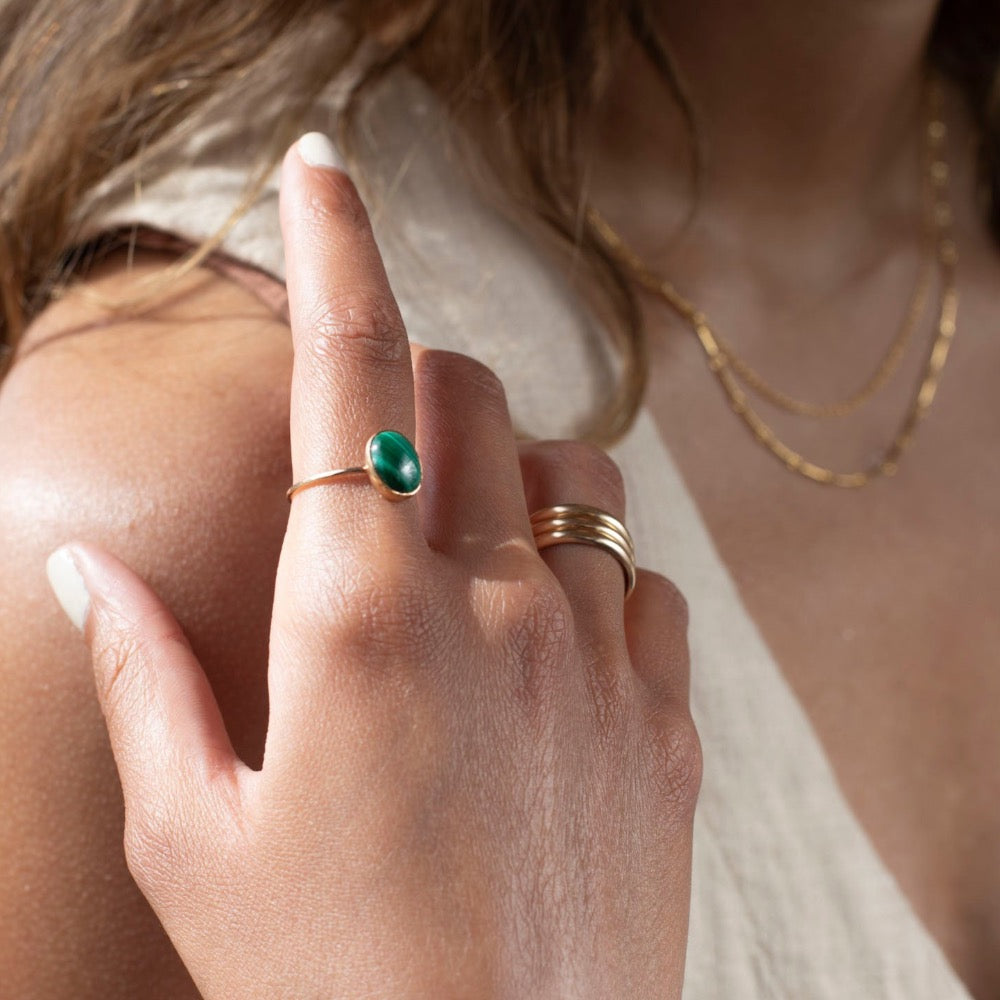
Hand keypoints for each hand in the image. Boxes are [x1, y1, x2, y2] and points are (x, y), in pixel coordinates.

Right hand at [46, 133, 699, 998]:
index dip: (332, 246)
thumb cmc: (327, 982)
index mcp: (359, 615)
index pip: (350, 368)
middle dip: (420, 383)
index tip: (320, 168)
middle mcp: (496, 606)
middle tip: (383, 447)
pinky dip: (589, 577)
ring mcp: (596, 656)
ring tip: (465, 557)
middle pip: (471, 391)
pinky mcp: (664, 717)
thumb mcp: (198, 834)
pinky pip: (638, 581)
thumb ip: (144, 674)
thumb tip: (86, 568)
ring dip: (509, 477)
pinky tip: (549, 646)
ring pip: (568, 474)